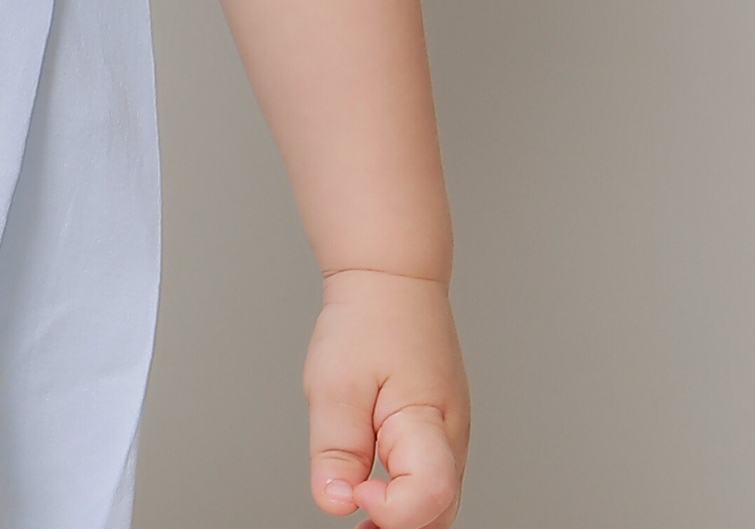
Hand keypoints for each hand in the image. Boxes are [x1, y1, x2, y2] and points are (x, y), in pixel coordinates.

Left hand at [305, 269, 468, 527]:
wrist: (391, 281)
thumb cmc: (369, 322)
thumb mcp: (336, 384)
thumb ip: (336, 449)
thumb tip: (336, 501)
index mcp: (431, 426)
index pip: (430, 496)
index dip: (391, 510)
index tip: (355, 490)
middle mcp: (449, 442)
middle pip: (436, 514)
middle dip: (396, 528)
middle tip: (353, 526)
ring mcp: (446, 440)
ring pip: (434, 504)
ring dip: (398, 520)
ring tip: (356, 520)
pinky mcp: (434, 435)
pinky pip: (425, 482)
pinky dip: (401, 500)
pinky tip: (367, 498)